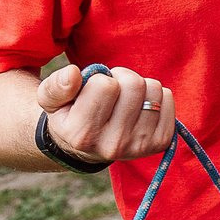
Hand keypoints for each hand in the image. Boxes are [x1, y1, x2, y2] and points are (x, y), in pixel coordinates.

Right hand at [37, 63, 173, 163]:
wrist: (89, 144)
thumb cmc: (70, 114)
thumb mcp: (51, 101)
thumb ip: (56, 86)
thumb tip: (73, 73)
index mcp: (82, 134)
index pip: (105, 85)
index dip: (99, 79)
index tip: (92, 91)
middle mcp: (113, 145)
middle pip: (134, 84)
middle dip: (122, 78)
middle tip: (112, 91)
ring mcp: (140, 146)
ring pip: (154, 89)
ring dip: (140, 86)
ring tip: (124, 99)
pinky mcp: (161, 142)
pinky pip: (168, 98)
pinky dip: (156, 95)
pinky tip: (139, 107)